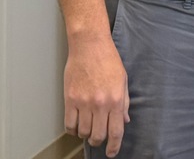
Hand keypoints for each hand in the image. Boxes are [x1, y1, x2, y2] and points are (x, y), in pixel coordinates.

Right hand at [63, 33, 130, 156]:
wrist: (89, 45)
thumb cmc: (108, 59)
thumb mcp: (123, 80)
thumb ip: (124, 102)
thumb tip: (124, 121)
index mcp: (115, 100)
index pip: (115, 132)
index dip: (114, 147)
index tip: (111, 153)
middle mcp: (100, 104)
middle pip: (98, 135)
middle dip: (98, 141)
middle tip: (98, 138)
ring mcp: (83, 102)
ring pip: (82, 132)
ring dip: (85, 134)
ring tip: (87, 128)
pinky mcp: (70, 99)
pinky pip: (69, 124)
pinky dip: (72, 129)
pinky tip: (76, 125)